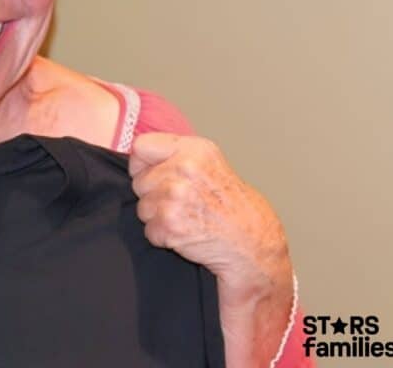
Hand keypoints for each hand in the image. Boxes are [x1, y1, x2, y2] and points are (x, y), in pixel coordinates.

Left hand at [128, 132, 294, 365]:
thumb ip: (178, 156)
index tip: (154, 175)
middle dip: (152, 195)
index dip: (142, 165)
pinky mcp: (170, 224)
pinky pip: (148, 230)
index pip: (141, 147)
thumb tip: (140, 153)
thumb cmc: (234, 208)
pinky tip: (187, 233)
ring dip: (158, 217)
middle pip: (138, 181)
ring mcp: (176, 196)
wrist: (254, 245)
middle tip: (183, 204)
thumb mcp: (211, 165)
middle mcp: (185, 168)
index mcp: (194, 149)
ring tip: (188, 218)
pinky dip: (163, 237)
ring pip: (142, 207)